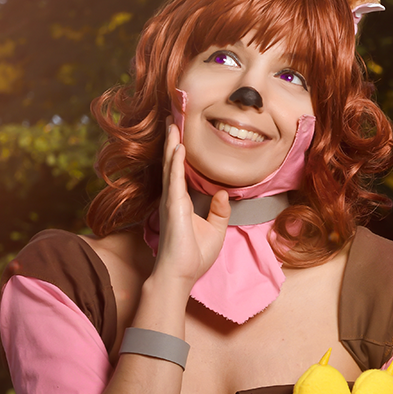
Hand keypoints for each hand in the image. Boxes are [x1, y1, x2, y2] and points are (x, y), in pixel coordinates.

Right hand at [152, 119, 230, 290]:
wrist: (180, 275)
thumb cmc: (194, 256)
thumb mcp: (215, 231)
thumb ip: (219, 211)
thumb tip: (222, 193)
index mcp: (182, 202)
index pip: (179, 172)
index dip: (178, 153)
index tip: (180, 134)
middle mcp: (173, 198)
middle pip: (171, 163)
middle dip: (172, 141)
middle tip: (172, 118)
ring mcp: (171, 201)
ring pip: (169, 166)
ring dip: (171, 145)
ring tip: (172, 123)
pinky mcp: (173, 206)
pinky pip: (174, 179)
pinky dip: (175, 162)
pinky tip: (177, 147)